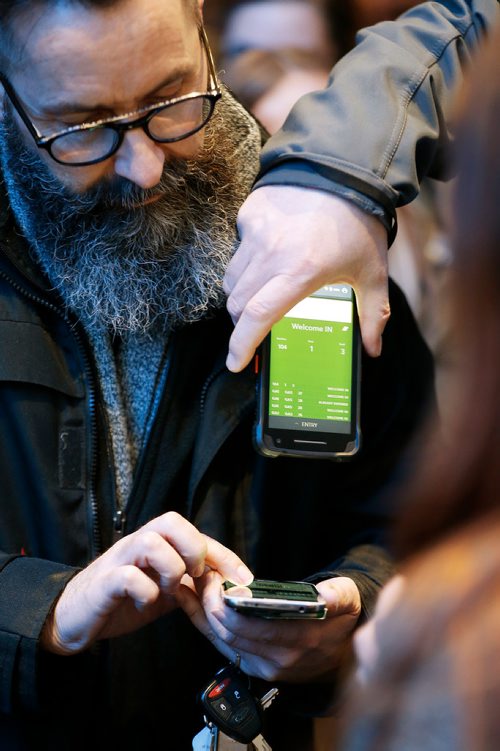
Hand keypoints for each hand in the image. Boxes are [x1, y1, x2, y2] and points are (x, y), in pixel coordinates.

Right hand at [40, 511, 252, 655]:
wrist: (75, 616)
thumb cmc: (122, 599)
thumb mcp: (164, 590)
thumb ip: (190, 585)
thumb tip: (227, 587)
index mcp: (157, 544)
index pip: (196, 534)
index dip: (223, 554)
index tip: (243, 578)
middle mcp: (138, 544)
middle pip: (171, 520)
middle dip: (194, 549)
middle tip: (195, 577)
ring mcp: (120, 560)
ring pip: (151, 541)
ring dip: (170, 569)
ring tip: (168, 591)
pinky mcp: (103, 583)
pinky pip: (128, 576)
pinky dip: (145, 592)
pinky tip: (146, 604)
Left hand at [177, 571, 361, 682]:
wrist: (346, 654)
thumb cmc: (343, 620)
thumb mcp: (350, 599)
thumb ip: (339, 594)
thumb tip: (325, 596)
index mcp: (301, 640)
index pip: (250, 627)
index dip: (226, 605)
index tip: (216, 579)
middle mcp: (279, 660)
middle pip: (230, 634)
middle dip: (210, 605)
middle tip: (203, 577)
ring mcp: (266, 668)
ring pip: (222, 643)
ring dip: (204, 615)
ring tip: (194, 586)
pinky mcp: (257, 668)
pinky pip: (225, 648)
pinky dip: (207, 627)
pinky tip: (196, 606)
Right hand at [224, 186, 389, 371]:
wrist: (345, 168)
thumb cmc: (360, 224)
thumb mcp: (372, 272)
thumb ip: (373, 314)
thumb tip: (372, 350)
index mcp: (301, 272)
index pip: (258, 316)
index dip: (241, 344)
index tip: (235, 362)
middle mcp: (272, 254)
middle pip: (237, 304)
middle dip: (242, 325)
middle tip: (255, 331)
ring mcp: (256, 233)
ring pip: (231, 280)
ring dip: (241, 297)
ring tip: (262, 297)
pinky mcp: (249, 216)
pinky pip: (237, 252)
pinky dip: (246, 266)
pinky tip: (268, 260)